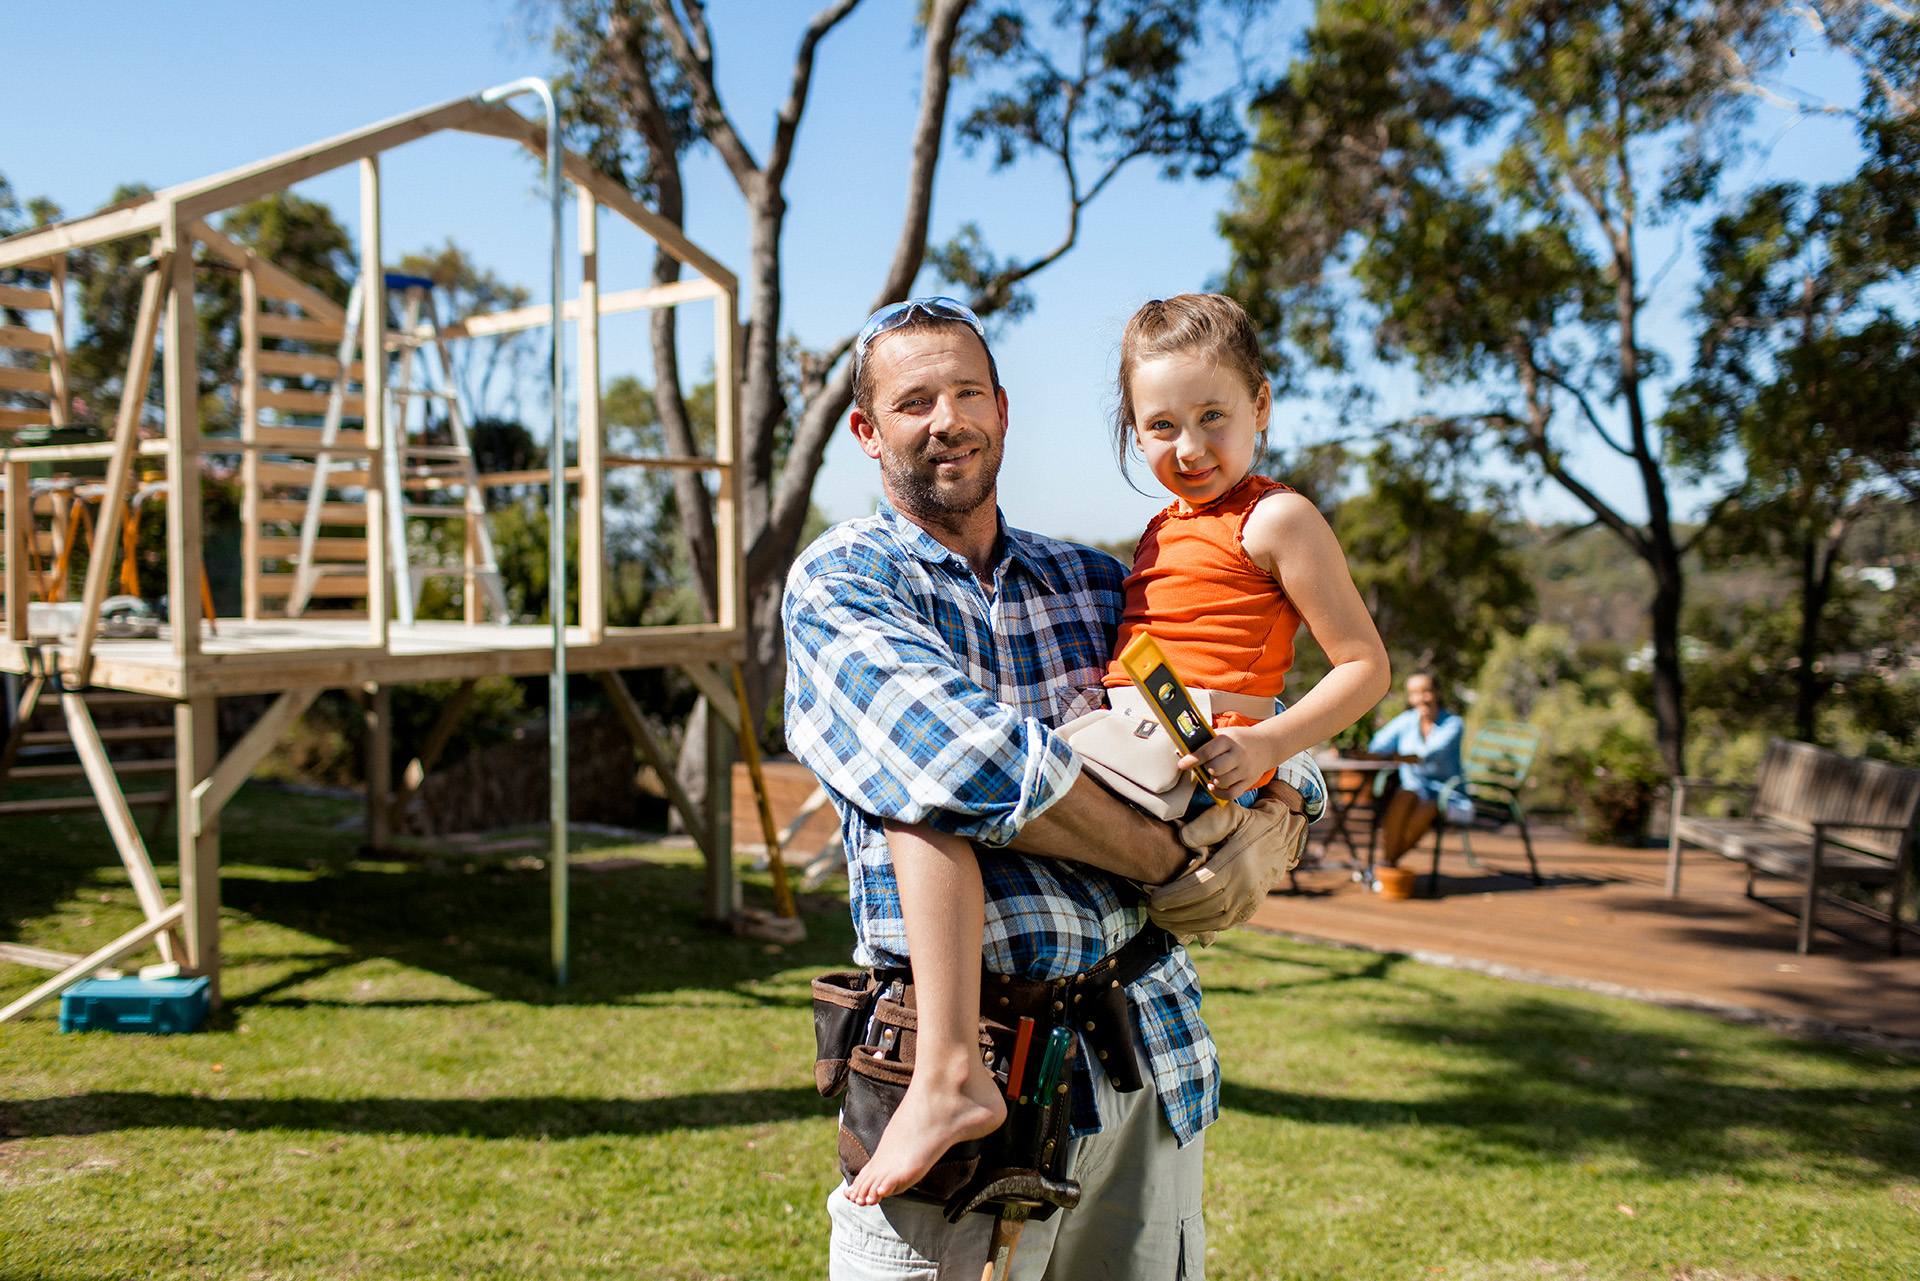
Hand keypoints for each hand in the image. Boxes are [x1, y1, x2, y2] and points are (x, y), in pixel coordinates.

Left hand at [1147, 794, 1307, 942]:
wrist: (1282, 839)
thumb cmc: (1250, 823)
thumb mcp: (1232, 813)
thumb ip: (1209, 823)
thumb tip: (1185, 839)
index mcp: (1239, 863)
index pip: (1202, 886)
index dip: (1175, 896)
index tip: (1153, 896)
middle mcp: (1246, 887)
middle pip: (1204, 908)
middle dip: (1173, 913)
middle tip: (1150, 909)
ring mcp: (1249, 902)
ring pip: (1212, 922)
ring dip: (1183, 925)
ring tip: (1160, 919)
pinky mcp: (1248, 911)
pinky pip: (1222, 925)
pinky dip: (1199, 928)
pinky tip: (1180, 924)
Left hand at [1178, 725, 1277, 799]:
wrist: (1266, 745)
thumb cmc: (1238, 740)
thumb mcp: (1224, 734)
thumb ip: (1204, 742)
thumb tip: (1179, 752)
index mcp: (1229, 740)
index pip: (1208, 751)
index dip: (1193, 759)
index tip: (1182, 764)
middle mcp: (1238, 755)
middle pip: (1215, 768)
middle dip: (1205, 769)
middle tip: (1205, 766)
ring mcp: (1245, 769)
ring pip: (1222, 781)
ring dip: (1212, 780)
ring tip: (1212, 774)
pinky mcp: (1249, 781)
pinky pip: (1232, 793)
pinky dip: (1219, 793)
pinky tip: (1214, 787)